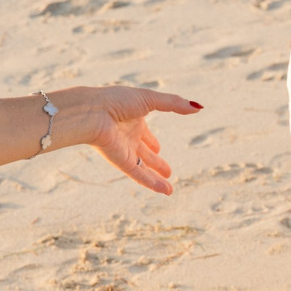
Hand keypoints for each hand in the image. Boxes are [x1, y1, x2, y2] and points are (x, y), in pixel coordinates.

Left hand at [49, 85, 198, 194]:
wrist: (93, 112)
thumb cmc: (117, 100)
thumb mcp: (150, 99)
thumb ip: (174, 104)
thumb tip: (197, 108)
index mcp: (133, 119)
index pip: (144, 133)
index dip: (151, 140)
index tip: (158, 148)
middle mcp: (128, 136)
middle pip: (144, 152)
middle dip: (155, 161)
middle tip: (168, 171)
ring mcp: (125, 150)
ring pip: (143, 168)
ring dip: (156, 177)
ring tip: (169, 188)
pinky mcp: (121, 162)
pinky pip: (139, 175)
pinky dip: (153, 183)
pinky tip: (165, 191)